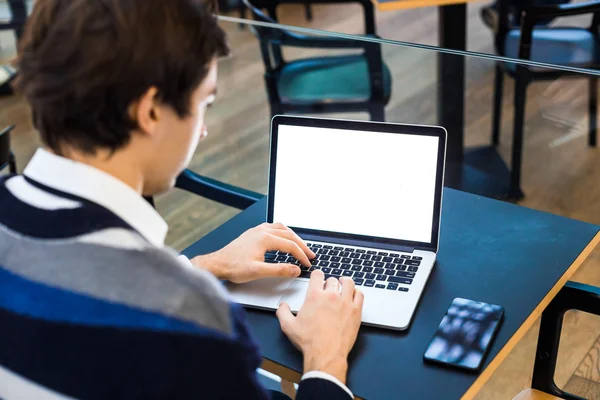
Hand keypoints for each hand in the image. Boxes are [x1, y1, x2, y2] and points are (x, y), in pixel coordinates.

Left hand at [190, 222, 314, 282]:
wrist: (217, 264)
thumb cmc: (234, 267)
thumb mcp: (258, 272)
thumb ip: (279, 270)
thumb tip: (295, 269)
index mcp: (265, 238)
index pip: (290, 245)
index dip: (301, 255)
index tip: (307, 264)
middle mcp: (262, 231)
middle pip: (289, 235)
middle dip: (301, 245)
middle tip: (310, 254)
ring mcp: (257, 230)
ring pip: (281, 228)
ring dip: (293, 236)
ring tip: (300, 245)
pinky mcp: (252, 233)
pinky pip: (272, 227)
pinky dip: (282, 232)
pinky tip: (283, 237)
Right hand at [276, 271, 363, 383]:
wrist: (326, 354)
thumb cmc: (309, 341)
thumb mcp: (289, 326)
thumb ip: (283, 312)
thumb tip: (283, 306)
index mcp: (314, 296)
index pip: (318, 275)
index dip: (317, 275)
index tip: (318, 277)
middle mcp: (331, 296)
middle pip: (332, 280)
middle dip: (329, 283)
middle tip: (329, 288)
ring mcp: (345, 302)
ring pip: (348, 283)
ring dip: (344, 283)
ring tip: (343, 285)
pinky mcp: (356, 311)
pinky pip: (359, 294)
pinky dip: (356, 292)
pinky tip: (353, 295)